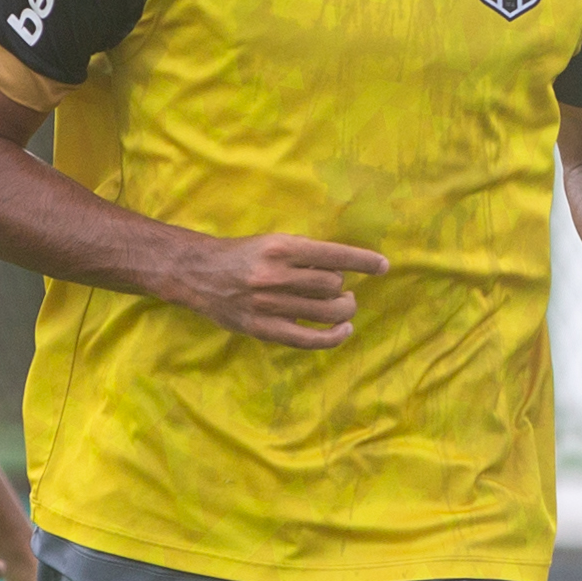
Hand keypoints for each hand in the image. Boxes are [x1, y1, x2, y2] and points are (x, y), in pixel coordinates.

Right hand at [164, 232, 388, 348]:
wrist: (198, 273)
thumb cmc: (241, 254)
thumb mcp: (271, 241)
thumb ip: (304, 252)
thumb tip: (342, 266)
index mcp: (281, 247)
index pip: (334, 255)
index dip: (363, 261)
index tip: (383, 266)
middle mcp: (276, 275)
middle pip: (332, 285)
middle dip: (343, 287)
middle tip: (343, 289)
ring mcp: (270, 305)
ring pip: (325, 310)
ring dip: (343, 309)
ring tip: (344, 306)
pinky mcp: (263, 329)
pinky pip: (308, 339)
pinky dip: (333, 337)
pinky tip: (343, 330)